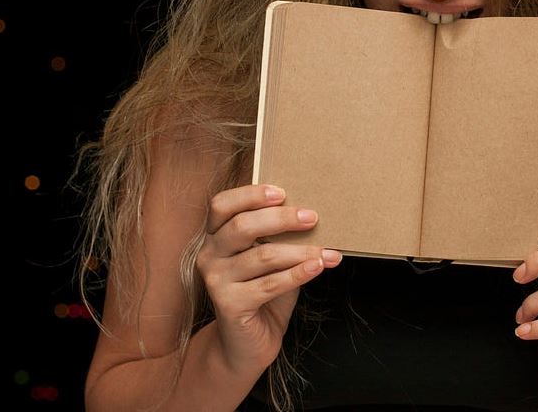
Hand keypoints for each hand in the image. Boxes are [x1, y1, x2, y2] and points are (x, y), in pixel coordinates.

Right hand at [196, 184, 341, 374]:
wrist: (248, 344)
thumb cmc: (263, 292)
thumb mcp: (270, 258)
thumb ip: (279, 236)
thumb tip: (312, 214)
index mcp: (215, 236)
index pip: (222, 205)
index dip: (250, 195)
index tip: (282, 193)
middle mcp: (209, 255)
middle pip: (242, 226)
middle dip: (281, 219)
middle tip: (312, 218)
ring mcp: (216, 281)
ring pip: (262, 257)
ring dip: (301, 252)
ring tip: (327, 251)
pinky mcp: (229, 305)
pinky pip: (270, 284)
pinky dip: (298, 274)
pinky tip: (318, 267)